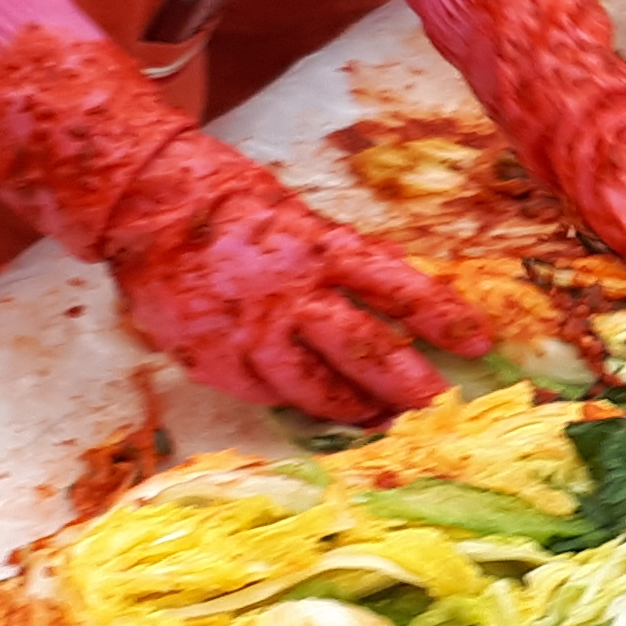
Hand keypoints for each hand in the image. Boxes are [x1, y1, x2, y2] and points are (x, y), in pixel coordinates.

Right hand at [0, 36, 472, 422]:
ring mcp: (253, 334)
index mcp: (321, 248)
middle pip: (365, 350)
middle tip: (439, 405)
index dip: (441, 317)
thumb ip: (342, 263)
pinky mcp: (218, 362)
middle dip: (409, 384)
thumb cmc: (232, 207)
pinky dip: (296, 401)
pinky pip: (268, 394)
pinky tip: (314, 407)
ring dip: (356, 408)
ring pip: (317, 388)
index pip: (398, 287)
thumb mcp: (301, 219)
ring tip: (381, 419)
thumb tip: (395, 298)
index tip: (479, 343)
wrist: (146, 210)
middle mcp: (292, 295)